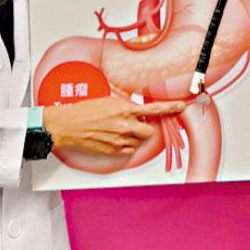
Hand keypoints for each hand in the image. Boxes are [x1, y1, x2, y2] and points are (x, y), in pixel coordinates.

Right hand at [42, 96, 185, 154]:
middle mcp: (124, 126)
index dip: (170, 108)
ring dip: (134, 136)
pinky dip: (126, 146)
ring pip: (139, 141)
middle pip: (149, 130)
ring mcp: (119, 140)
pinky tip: (115, 138)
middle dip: (145, 127)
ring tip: (119, 129)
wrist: (67, 125)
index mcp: (124, 109)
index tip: (181, 107)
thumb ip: (126, 103)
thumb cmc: (85, 110)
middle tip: (135, 123)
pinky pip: (129, 150)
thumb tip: (136, 105)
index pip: (153, 109)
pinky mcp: (112, 151)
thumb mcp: (108, 99)